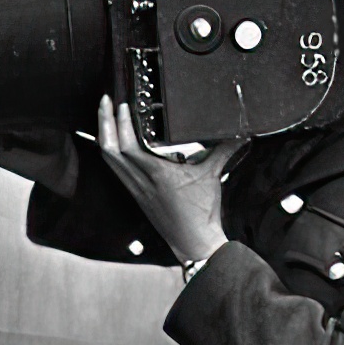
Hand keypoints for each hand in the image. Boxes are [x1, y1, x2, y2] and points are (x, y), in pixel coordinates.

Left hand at [97, 95, 232, 264]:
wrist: (194, 243)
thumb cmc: (202, 213)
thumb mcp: (212, 176)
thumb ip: (223, 151)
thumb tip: (240, 133)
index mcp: (158, 174)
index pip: (129, 146)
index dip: (120, 123)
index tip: (121, 104)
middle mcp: (141, 181)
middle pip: (110, 150)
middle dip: (103, 123)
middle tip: (104, 101)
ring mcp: (136, 189)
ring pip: (109, 160)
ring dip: (104, 136)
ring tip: (105, 115)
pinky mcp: (136, 195)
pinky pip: (117, 170)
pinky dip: (112, 152)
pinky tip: (114, 141)